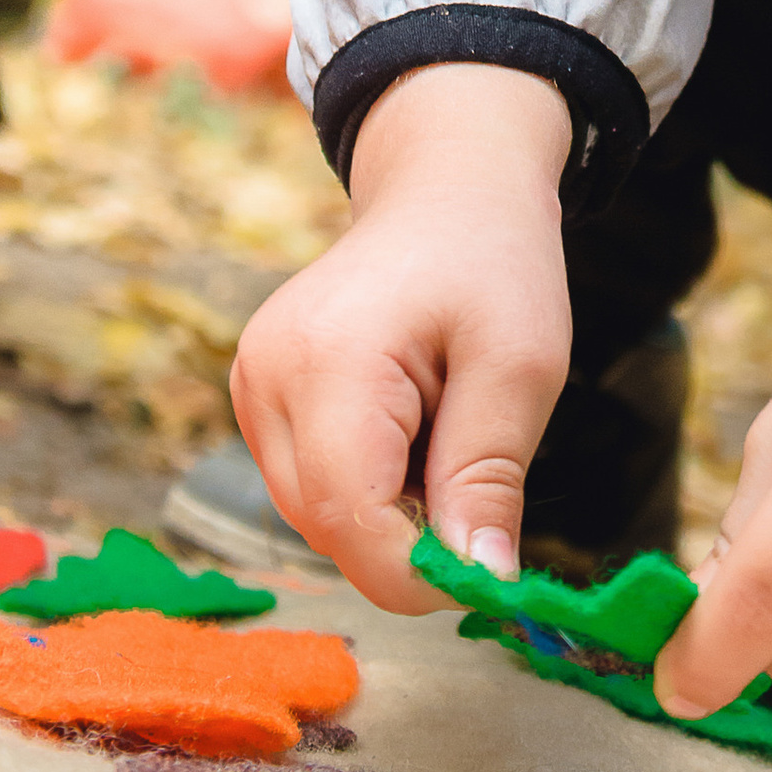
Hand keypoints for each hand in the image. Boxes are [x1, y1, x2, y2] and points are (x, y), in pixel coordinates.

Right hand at [228, 64, 572, 613]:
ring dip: (388, 513)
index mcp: (328, 360)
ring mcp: (251, 387)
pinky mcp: (257, 397)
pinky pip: (309, 485)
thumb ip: (489, 479)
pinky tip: (410, 432)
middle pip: (326, 527)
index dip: (418, 573)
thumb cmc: (492, 261)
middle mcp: (265, 377)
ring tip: (443, 435)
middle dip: (408, 538)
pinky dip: (368, 487)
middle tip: (478, 478)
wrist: (444, 188)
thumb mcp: (520, 367)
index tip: (488, 575)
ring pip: (315, 516)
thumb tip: (481, 584)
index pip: (350, 518)